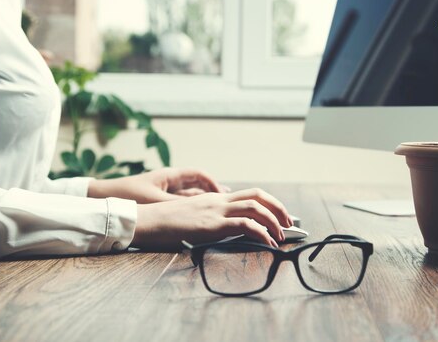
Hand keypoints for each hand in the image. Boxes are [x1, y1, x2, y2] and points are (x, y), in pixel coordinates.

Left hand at [88, 167, 228, 203]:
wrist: (104, 199)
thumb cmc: (128, 196)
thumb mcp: (157, 201)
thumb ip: (179, 204)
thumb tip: (202, 208)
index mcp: (170, 175)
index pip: (199, 174)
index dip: (213, 183)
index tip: (224, 194)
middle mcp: (169, 181)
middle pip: (197, 184)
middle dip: (212, 192)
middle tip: (228, 201)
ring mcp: (163, 191)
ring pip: (189, 195)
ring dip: (202, 201)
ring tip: (217, 210)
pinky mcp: (157, 202)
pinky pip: (180, 203)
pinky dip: (190, 209)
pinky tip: (196, 219)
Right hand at [131, 188, 294, 248]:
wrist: (148, 221)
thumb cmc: (165, 223)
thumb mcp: (192, 218)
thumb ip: (209, 219)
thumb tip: (224, 229)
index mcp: (215, 198)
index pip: (249, 194)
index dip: (268, 203)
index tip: (279, 215)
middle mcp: (219, 200)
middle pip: (258, 195)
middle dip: (278, 207)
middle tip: (289, 223)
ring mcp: (217, 210)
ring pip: (256, 207)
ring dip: (274, 220)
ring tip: (282, 235)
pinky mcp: (214, 224)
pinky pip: (245, 225)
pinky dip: (262, 232)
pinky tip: (268, 242)